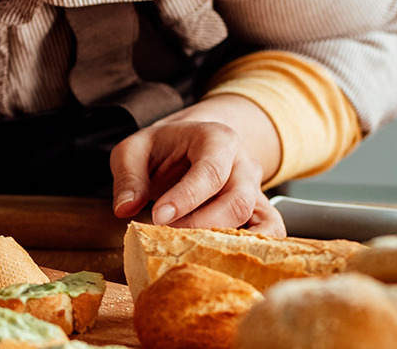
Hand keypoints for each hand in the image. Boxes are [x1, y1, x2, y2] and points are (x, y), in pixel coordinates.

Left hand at [108, 95, 284, 235]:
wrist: (190, 147)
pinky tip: (218, 257)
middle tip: (168, 234)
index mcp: (217, 139)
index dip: (185, 198)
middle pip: (237, 202)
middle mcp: (244, 164)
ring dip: (226, 242)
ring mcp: (256, 190)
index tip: (158, 217)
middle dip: (201, 225)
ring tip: (191, 248)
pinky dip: (252, 250)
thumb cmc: (163, 149)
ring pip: (261, 223)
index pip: (210, 171)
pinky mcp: (260, 213)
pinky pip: (271, 234)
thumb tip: (125, 208)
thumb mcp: (134, 150)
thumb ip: (128, 177)